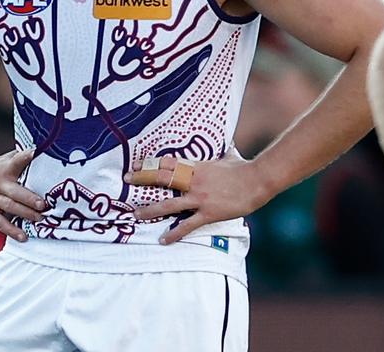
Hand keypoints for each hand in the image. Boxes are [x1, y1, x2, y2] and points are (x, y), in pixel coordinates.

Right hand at [0, 149, 46, 242]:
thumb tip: (46, 151)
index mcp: (6, 169)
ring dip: (26, 214)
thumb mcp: (6, 159)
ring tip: (40, 219)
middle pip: (15, 191)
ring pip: (10, 207)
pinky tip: (24, 237)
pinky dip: (12, 231)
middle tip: (44, 204)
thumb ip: (23, 158)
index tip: (35, 153)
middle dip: (29, 198)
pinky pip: (0, 223)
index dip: (25, 157)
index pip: (17, 161)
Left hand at [125, 150, 270, 243]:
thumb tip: (228, 143)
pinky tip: (163, 240)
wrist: (257, 181)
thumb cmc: (244, 168)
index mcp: (197, 167)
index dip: (151, 163)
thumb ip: (224, 151)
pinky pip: (187, 225)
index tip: (136, 164)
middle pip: (163, 179)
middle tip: (126, 180)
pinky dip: (174, 233)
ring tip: (135, 214)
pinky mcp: (208, 213)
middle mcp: (194, 181)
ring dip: (150, 209)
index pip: (169, 163)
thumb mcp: (231, 156)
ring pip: (169, 204)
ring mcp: (200, 197)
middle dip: (143, 179)